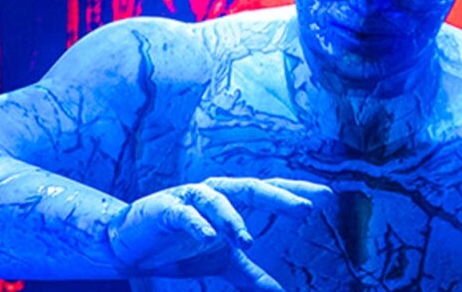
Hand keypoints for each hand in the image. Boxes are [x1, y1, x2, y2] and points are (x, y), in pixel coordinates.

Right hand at [107, 177, 329, 289]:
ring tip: (246, 240)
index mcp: (233, 200)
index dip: (298, 191)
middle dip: (280, 197)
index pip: (271, 191)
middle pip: (253, 187)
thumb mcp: (222, 262)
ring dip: (232, 217)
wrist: (132, 245)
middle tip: (306, 209)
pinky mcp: (165, 208)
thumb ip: (251, 275)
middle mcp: (216, 192)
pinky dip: (196, 224)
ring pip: (217, 197)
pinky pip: (183, 213)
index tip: (328, 197)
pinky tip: (207, 239)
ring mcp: (190, 197)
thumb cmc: (181, 246)